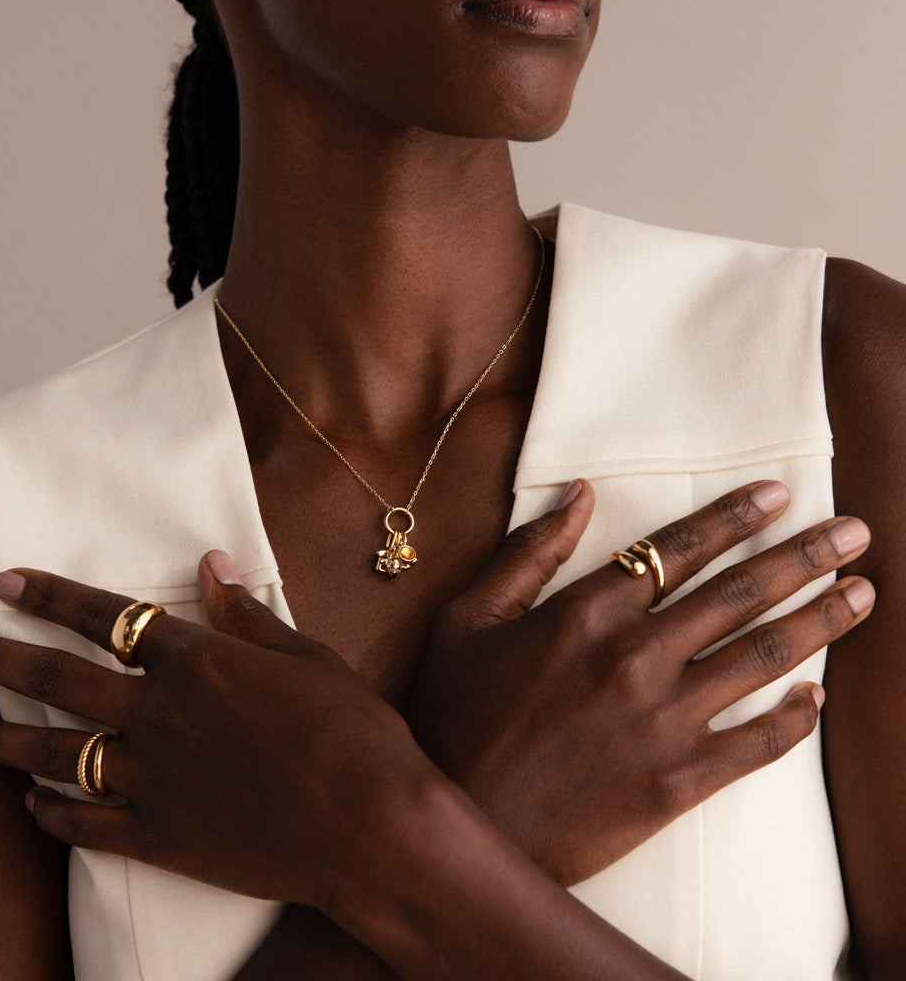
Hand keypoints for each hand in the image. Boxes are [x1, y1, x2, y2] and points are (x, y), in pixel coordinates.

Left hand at [0, 560, 438, 912]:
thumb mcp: (308, 656)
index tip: (7, 581)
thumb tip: (211, 567)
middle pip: (57, 679)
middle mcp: (161, 714)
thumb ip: (248, 616)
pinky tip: (29, 806)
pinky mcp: (160, 836)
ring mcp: (154, 778)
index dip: (53, 596)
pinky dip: (53, 814)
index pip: (107, 617)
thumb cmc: (354, 731)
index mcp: (198, 661)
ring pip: (54, 752)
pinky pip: (87, 823)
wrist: (371, 825)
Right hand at [406, 479, 872, 884]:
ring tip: (864, 593)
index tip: (781, 494)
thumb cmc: (455, 714)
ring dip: (820, 620)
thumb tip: (579, 495)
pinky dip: (794, 719)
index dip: (734, 516)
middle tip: (855, 530)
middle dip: (804, 555)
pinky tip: (818, 697)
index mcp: (586, 613)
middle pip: (738, 593)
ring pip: (761, 657)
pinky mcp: (677, 782)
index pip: (678, 549)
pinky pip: (756, 744)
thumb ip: (527, 553)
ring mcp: (663, 720)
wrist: (463, 824)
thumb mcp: (467, 618)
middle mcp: (635, 656)